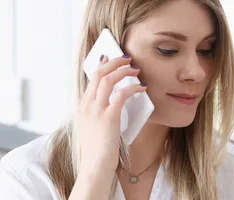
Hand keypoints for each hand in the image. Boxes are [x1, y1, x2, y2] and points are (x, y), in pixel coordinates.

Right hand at [74, 54, 144, 174]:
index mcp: (82, 108)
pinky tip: (142, 88)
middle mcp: (87, 106)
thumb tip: (113, 106)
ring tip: (136, 69)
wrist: (95, 166)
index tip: (110, 58)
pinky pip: (121, 94)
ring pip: (108, 79)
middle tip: (127, 58)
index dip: (102, 67)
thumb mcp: (94, 129)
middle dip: (114, 63)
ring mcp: (96, 110)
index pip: (91, 81)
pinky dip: (133, 88)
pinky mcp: (108, 117)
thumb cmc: (98, 151)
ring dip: (124, 71)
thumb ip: (99, 116)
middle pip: (99, 74)